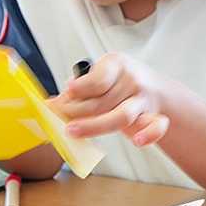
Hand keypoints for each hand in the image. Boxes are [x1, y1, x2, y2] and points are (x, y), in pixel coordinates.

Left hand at [51, 53, 170, 145]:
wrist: (155, 89)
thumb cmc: (118, 84)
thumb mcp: (99, 76)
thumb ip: (77, 91)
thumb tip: (48, 105)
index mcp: (116, 64)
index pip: (98, 79)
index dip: (81, 88)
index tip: (67, 94)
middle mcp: (132, 80)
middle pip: (102, 102)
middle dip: (75, 113)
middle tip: (57, 120)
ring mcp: (143, 100)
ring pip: (121, 116)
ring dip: (94, 126)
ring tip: (71, 131)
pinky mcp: (154, 117)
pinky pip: (157, 126)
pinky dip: (149, 134)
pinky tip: (137, 141)